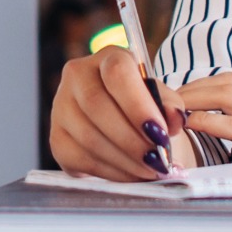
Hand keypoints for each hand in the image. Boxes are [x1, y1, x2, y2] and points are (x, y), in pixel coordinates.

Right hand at [48, 47, 192, 179]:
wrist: (123, 122)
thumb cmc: (145, 105)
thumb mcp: (161, 97)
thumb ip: (170, 105)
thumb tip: (174, 118)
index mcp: (108, 57)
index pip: (117, 73)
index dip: (138, 105)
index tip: (161, 134)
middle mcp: (78, 76)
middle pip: (97, 106)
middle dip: (132, 140)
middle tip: (158, 161)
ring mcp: (62, 107)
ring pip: (89, 137)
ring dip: (125, 160)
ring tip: (151, 171)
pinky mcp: (57, 138)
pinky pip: (82, 158)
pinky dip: (112, 172)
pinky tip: (132, 174)